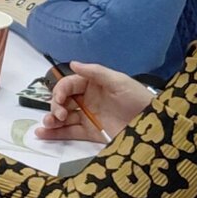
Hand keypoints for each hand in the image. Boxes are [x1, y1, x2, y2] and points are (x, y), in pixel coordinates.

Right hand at [37, 61, 152, 142]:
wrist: (153, 124)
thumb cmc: (139, 99)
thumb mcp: (119, 81)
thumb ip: (95, 72)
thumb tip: (73, 63)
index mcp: (92, 84)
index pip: (69, 84)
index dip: (61, 91)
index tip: (60, 99)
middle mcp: (87, 99)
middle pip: (63, 101)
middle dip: (55, 106)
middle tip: (59, 115)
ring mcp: (87, 117)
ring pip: (63, 117)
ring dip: (51, 119)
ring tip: (46, 124)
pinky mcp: (90, 133)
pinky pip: (69, 132)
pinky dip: (55, 134)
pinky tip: (42, 133)